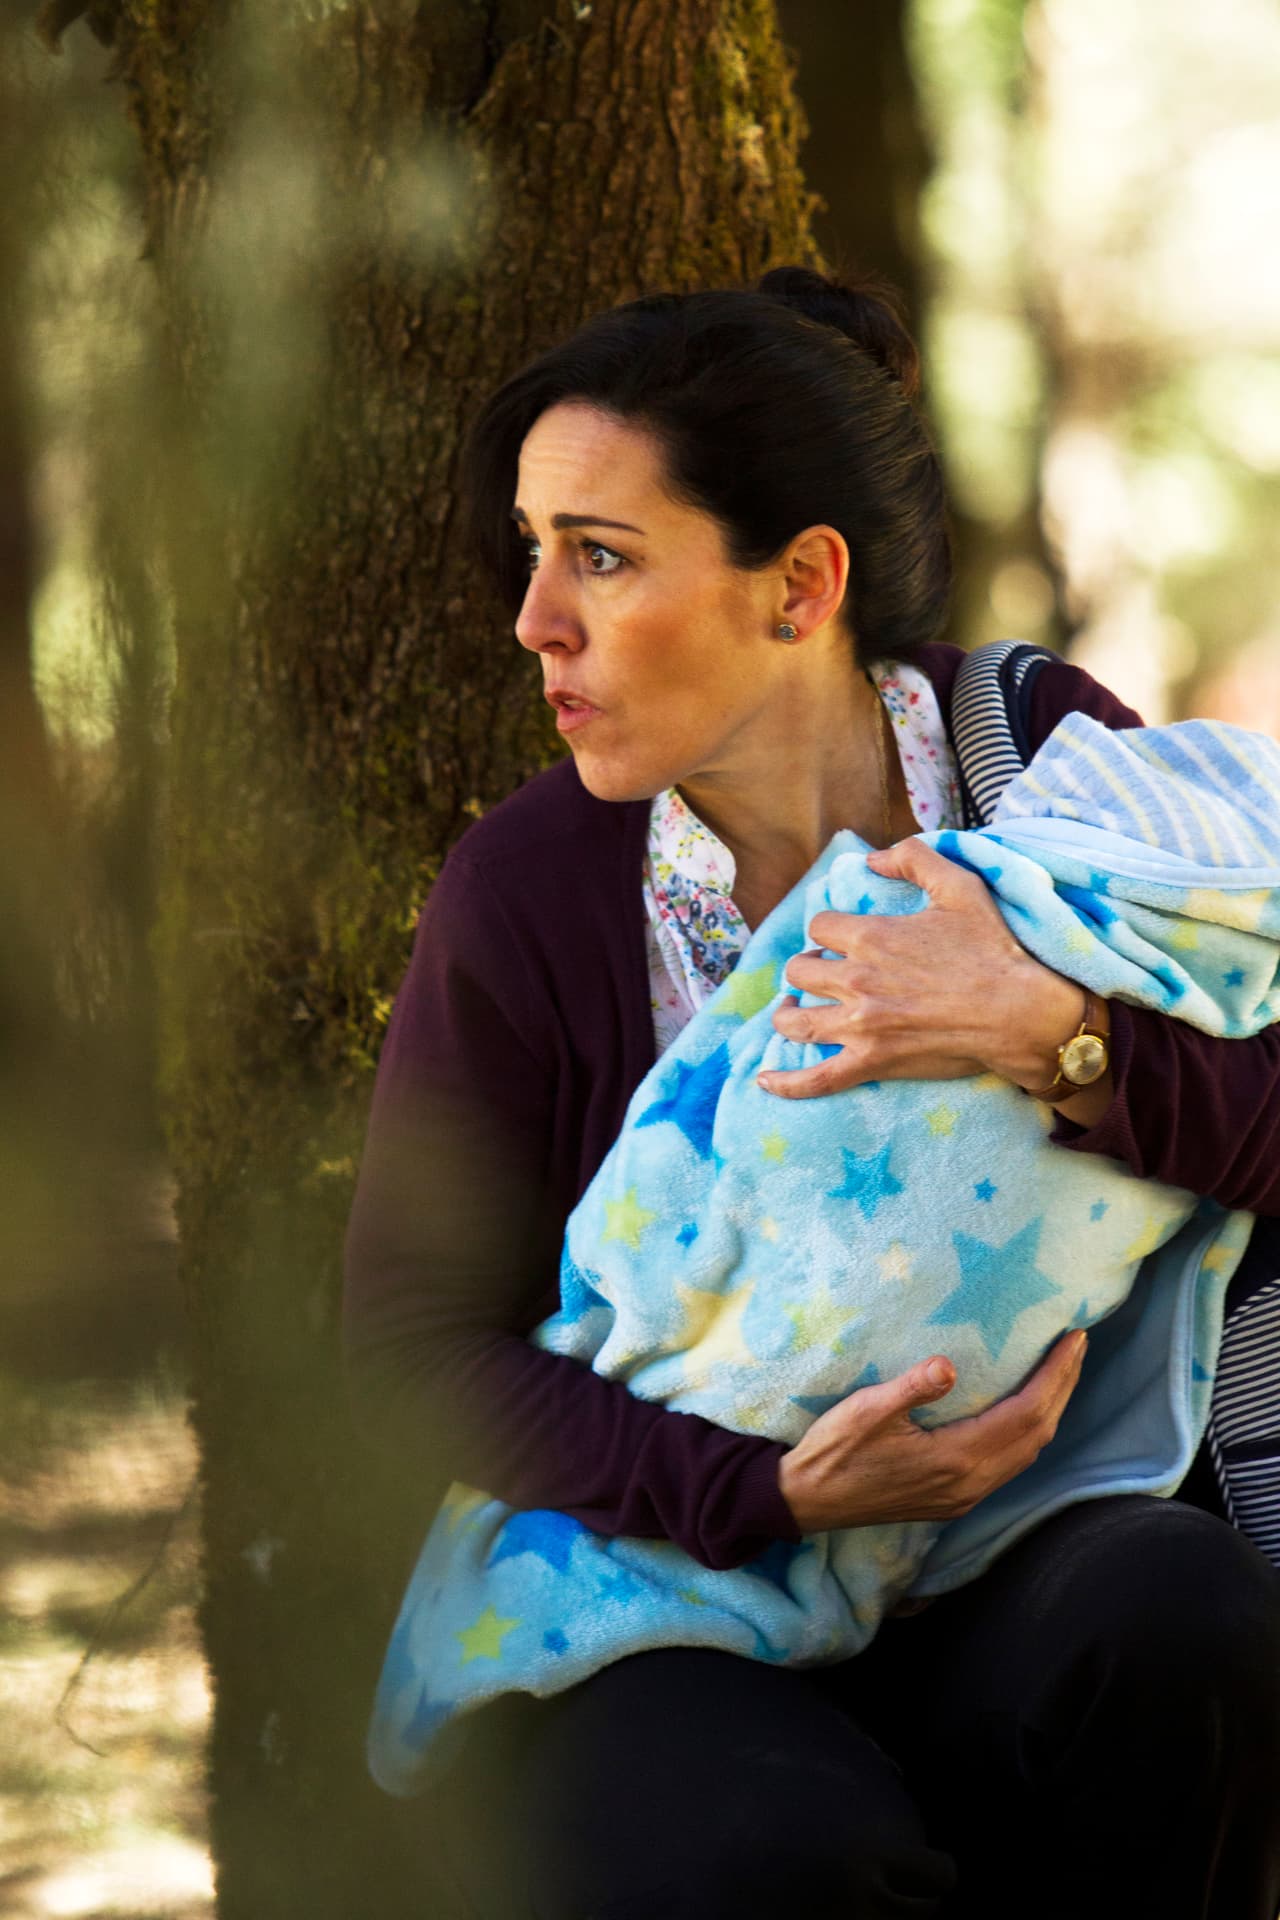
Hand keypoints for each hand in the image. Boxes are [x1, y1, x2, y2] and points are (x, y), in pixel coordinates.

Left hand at [760, 836, 1086, 1099]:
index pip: (820, 927)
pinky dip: (785, 1083)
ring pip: (795, 1022)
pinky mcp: (871, 1061)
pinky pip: (815, 1079)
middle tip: (822, 974)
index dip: (827, 931)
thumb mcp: (960, 887)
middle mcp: (856, 980)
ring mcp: (860, 1025)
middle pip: (800, 972)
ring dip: (787, 1015)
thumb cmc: (993, 950)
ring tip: (790, 1012)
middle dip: (806, 970)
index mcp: (871, 937)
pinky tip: (763, 1081)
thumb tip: (872, 859)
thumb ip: (914, 858)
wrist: (1017, 1012)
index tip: (839, 939)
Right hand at [777, 1330, 1087, 1533]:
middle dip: (1063, 1388)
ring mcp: (964, 1496)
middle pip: (1038, 1434)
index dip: (1055, 1376)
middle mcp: (970, 1483)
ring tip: (1061, 1372)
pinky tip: (1025, 1411)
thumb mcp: (865, 1411)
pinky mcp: (954, 1499)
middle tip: (1078, 1346)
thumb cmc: (833, 1451)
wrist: (808, 1500)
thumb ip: (910, 1388)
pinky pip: (1010, 1464)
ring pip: (1027, 1453)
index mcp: (955, 1459)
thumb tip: (949, 1365)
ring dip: (1050, 1410)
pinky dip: (1029, 1432)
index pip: (1026, 1413)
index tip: (1074, 1339)